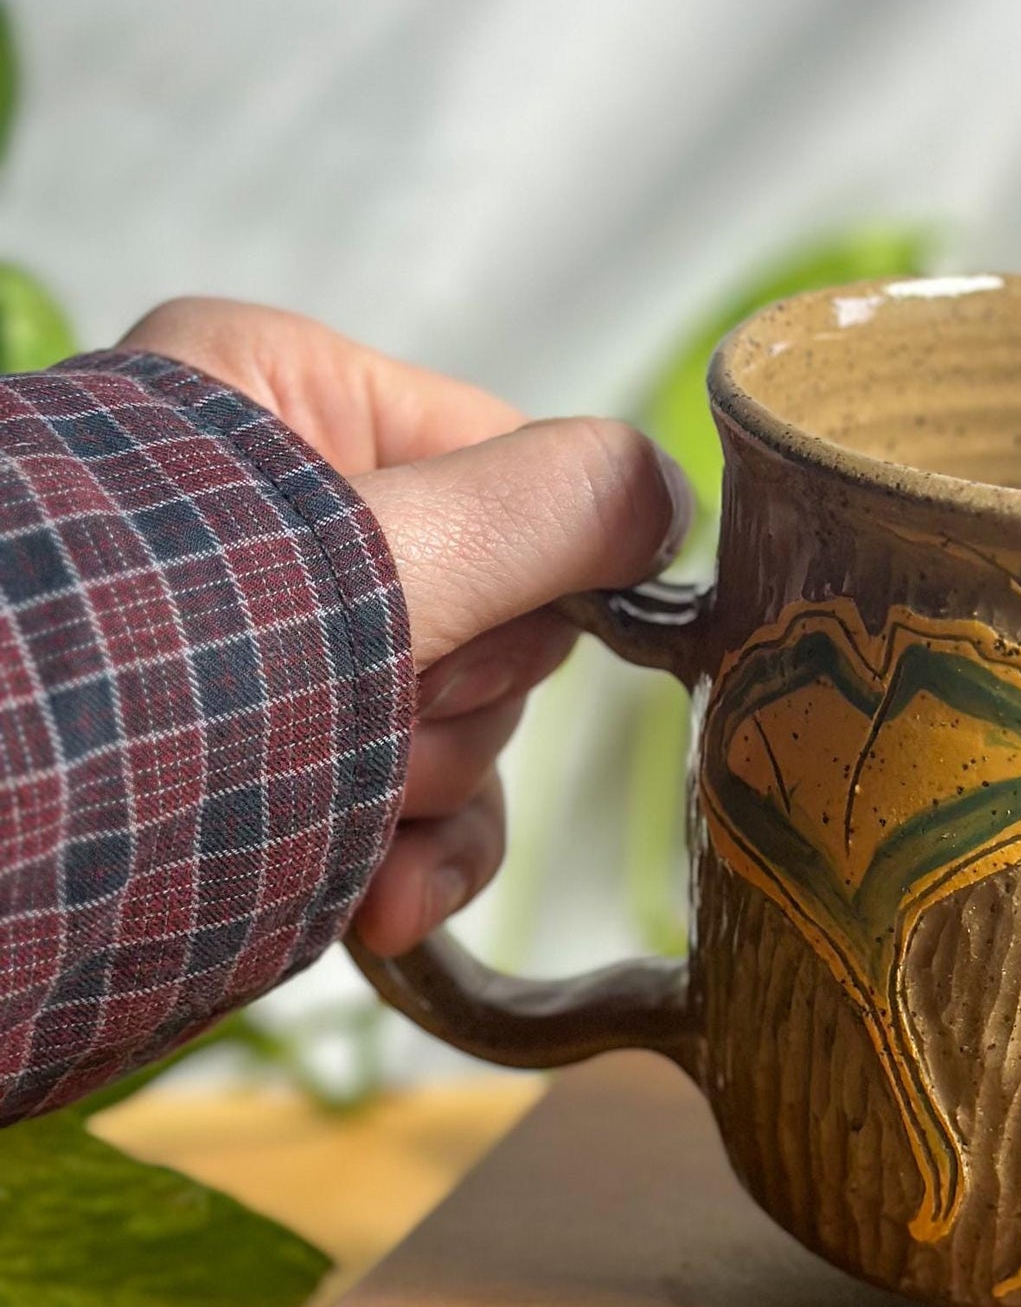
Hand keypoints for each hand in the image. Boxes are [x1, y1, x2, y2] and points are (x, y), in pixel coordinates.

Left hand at [121, 299, 690, 956]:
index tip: (472, 632)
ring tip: (350, 827)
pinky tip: (383, 906)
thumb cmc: (155, 671)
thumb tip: (668, 490)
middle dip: (457, 704)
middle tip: (386, 726)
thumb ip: (548, 510)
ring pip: (461, 713)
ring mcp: (276, 646)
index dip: (527, 566)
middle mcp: (282, 513)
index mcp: (286, 400)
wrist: (4, 848)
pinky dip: (413, 856)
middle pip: (498, 601)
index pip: (506, 461)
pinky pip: (411, 795)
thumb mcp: (383, 560)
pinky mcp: (274, 760)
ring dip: (430, 790)